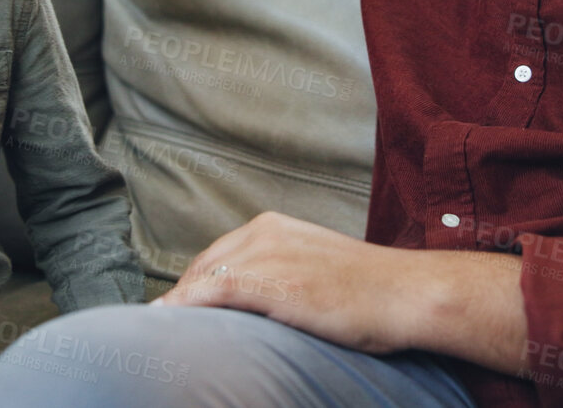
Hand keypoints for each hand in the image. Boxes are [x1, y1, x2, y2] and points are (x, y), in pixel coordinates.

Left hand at [152, 212, 433, 355]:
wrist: (407, 293)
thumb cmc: (372, 290)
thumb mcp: (317, 268)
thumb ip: (283, 274)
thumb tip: (259, 301)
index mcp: (276, 226)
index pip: (216, 256)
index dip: (193, 287)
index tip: (180, 312)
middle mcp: (266, 232)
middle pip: (202, 267)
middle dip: (181, 298)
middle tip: (164, 329)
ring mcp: (269, 255)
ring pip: (202, 279)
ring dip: (177, 307)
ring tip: (155, 336)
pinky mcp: (274, 282)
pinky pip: (214, 293)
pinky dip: (185, 308)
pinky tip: (168, 324)